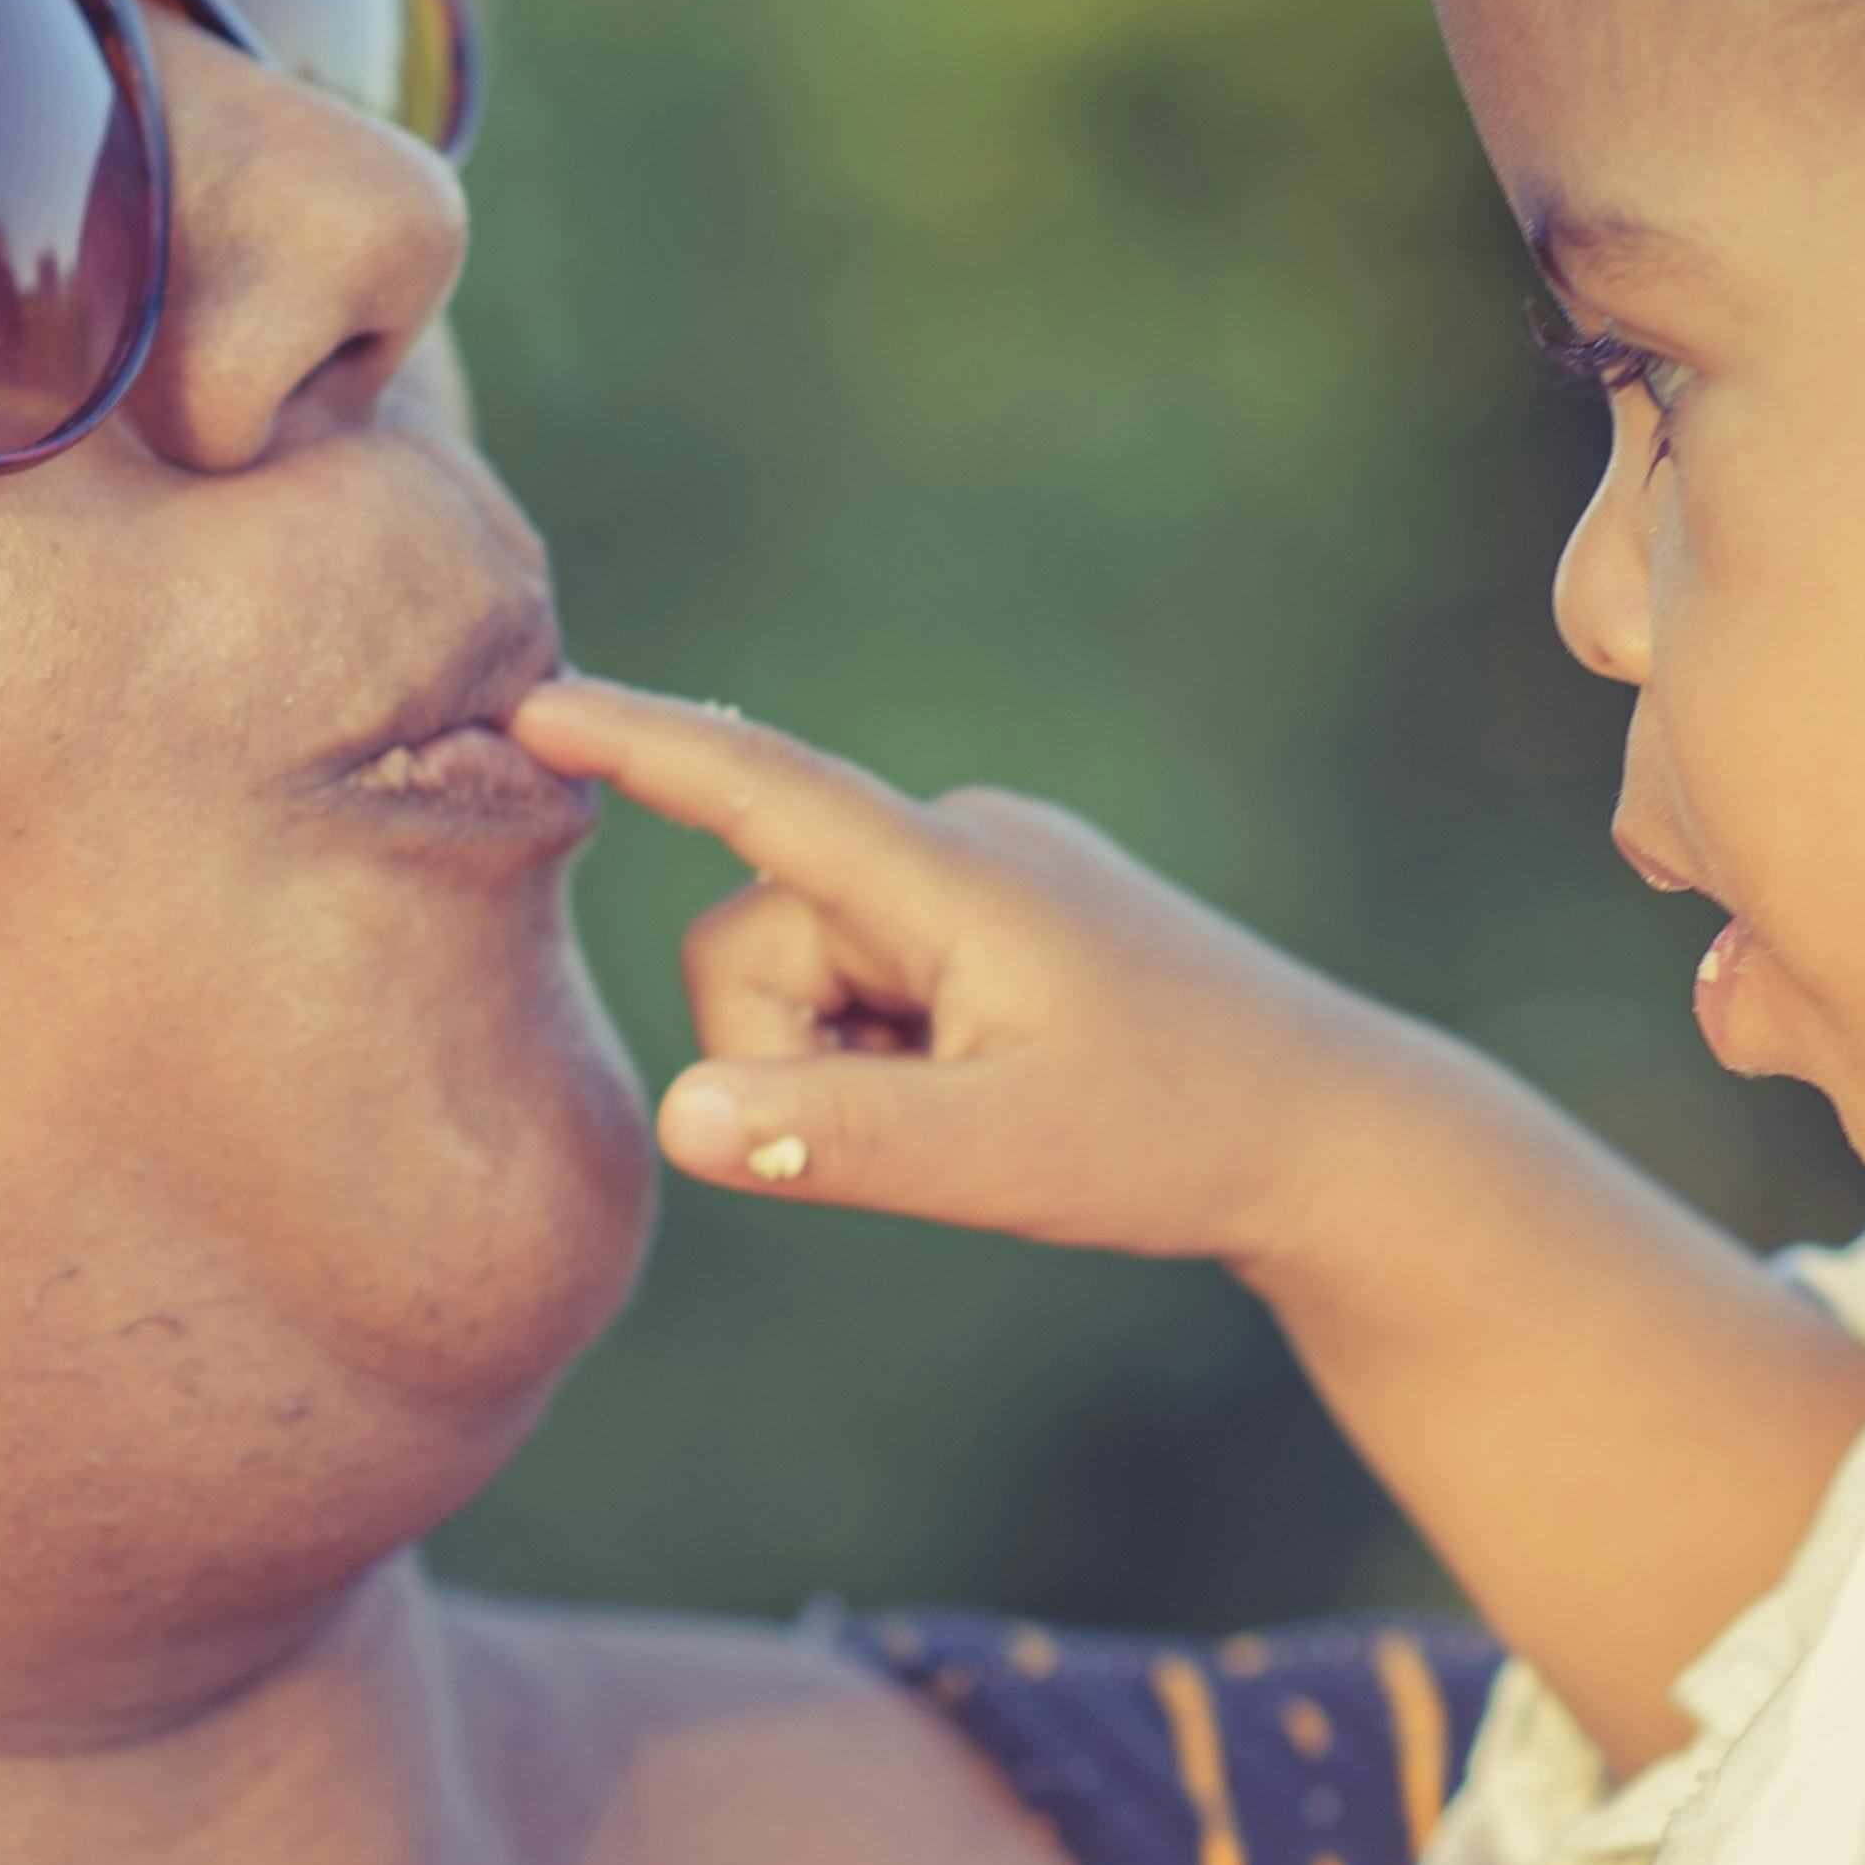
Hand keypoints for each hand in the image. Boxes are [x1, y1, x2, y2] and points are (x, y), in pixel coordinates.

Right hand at [510, 676, 1432, 1279]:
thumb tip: (679, 1118)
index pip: (764, 788)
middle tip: (926, 1126)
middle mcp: (959, 842)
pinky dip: (889, 1048)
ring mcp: (982, 871)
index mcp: (954, 875)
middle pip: (757, 938)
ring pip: (805, 967)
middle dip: (789, 1050)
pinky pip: (870, 973)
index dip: (641, 747)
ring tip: (975, 1107)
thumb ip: (836, 1139)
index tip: (532, 705)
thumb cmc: (1175, 1141)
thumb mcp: (1002, 1160)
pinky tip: (996, 1086)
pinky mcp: (999, 911)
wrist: (1332, 1130)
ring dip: (844, 1059)